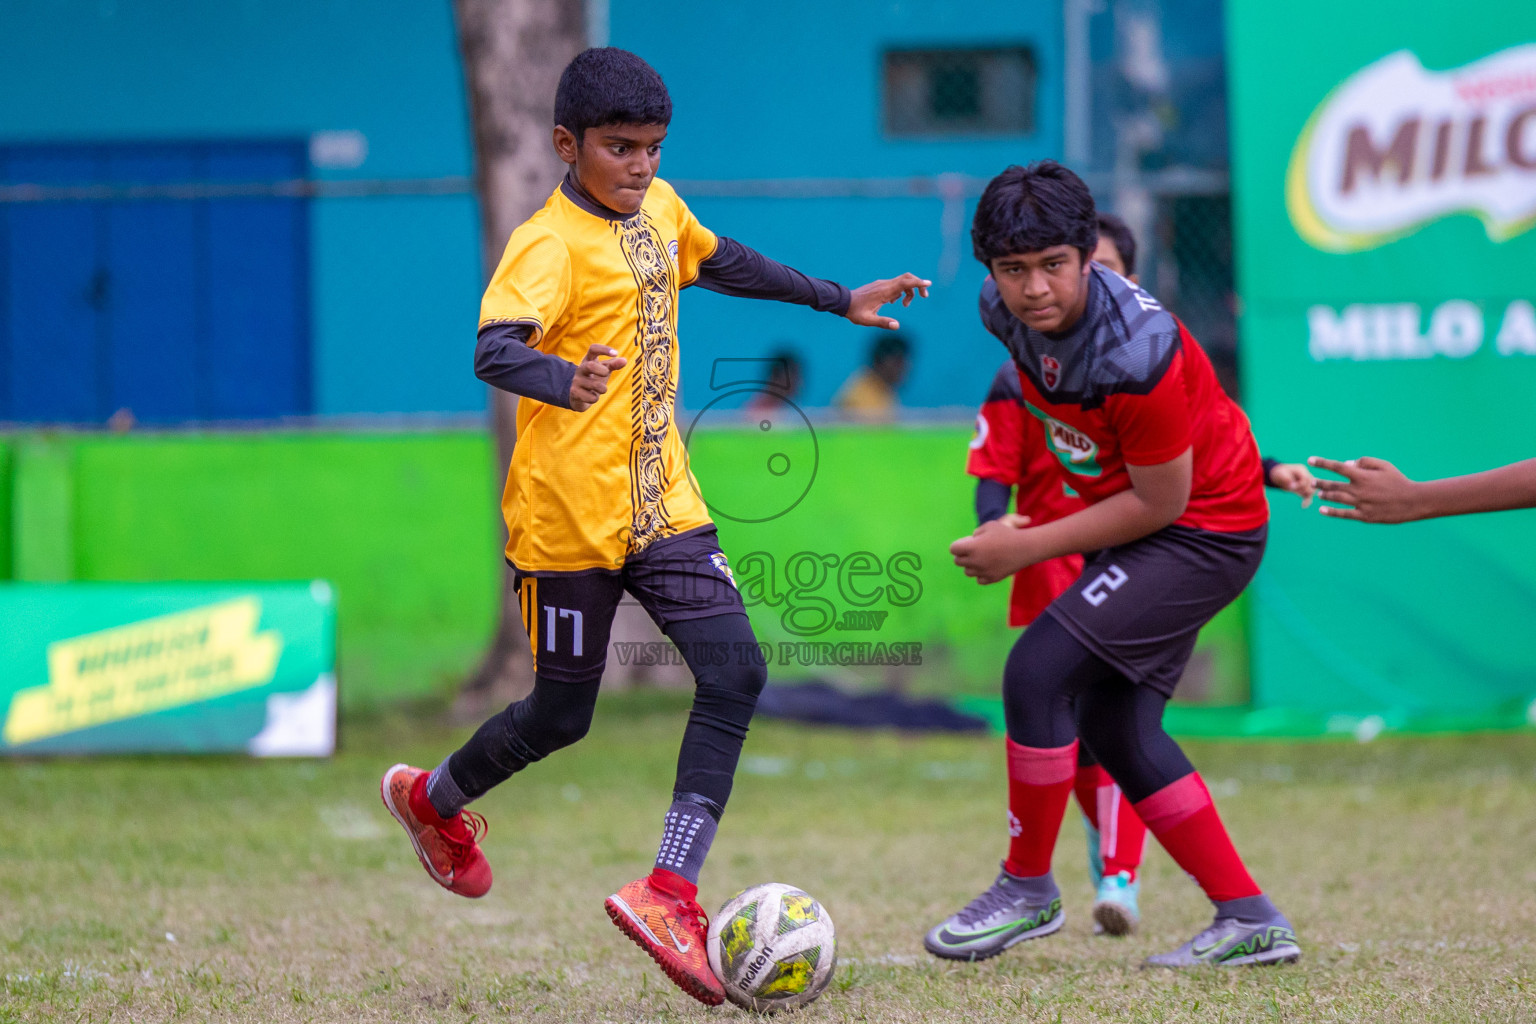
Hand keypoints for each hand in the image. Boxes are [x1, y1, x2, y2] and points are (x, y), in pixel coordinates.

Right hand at [570, 344, 626, 411]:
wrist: (578, 395)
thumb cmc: (594, 378)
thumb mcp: (604, 369)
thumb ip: (614, 364)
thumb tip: (624, 360)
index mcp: (588, 359)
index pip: (593, 349)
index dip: (604, 349)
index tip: (616, 353)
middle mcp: (580, 368)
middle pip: (590, 366)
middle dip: (603, 371)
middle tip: (606, 374)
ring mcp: (576, 380)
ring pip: (595, 385)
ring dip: (603, 389)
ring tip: (601, 389)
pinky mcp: (574, 392)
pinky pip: (591, 397)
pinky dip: (595, 398)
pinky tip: (591, 396)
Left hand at [845, 273, 931, 329]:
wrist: (843, 302)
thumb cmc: (855, 312)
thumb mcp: (868, 320)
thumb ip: (883, 323)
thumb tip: (897, 326)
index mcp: (884, 292)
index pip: (904, 283)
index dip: (918, 282)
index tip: (928, 283)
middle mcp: (884, 285)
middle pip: (906, 278)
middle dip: (918, 285)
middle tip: (924, 296)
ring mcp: (882, 284)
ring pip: (902, 282)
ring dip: (909, 291)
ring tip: (905, 306)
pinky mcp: (880, 286)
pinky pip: (895, 285)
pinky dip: (900, 291)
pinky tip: (894, 302)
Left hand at [950, 515, 1033, 584]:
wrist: (1026, 547)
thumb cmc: (1007, 533)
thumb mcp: (989, 526)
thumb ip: (976, 533)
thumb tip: (971, 541)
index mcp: (972, 547)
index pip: (953, 549)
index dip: (957, 545)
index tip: (965, 543)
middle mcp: (975, 561)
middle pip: (958, 562)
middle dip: (962, 555)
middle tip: (971, 551)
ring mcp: (984, 571)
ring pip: (967, 572)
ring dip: (971, 565)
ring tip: (980, 559)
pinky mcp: (992, 579)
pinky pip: (979, 579)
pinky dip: (981, 574)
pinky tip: (987, 567)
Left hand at [1267, 462, 1316, 507]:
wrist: (1278, 475)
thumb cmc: (1279, 473)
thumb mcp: (1280, 474)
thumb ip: (1287, 479)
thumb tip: (1293, 486)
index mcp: (1301, 470)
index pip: (1306, 478)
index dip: (1300, 484)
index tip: (1291, 486)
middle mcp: (1307, 475)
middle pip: (1312, 485)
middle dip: (1305, 490)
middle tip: (1297, 493)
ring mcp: (1307, 483)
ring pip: (1313, 491)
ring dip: (1308, 497)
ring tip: (1303, 504)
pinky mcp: (1304, 489)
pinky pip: (1309, 495)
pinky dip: (1307, 501)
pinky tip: (1303, 506)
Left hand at [1308, 456, 1422, 522]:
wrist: (1413, 501)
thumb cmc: (1398, 481)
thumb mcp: (1384, 465)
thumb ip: (1364, 462)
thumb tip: (1346, 464)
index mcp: (1362, 476)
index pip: (1337, 467)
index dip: (1322, 463)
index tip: (1310, 460)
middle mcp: (1359, 489)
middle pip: (1333, 485)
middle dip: (1320, 482)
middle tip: (1311, 481)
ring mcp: (1360, 503)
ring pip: (1336, 499)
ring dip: (1324, 495)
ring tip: (1318, 494)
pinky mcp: (1364, 516)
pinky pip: (1344, 514)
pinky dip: (1331, 512)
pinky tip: (1321, 510)